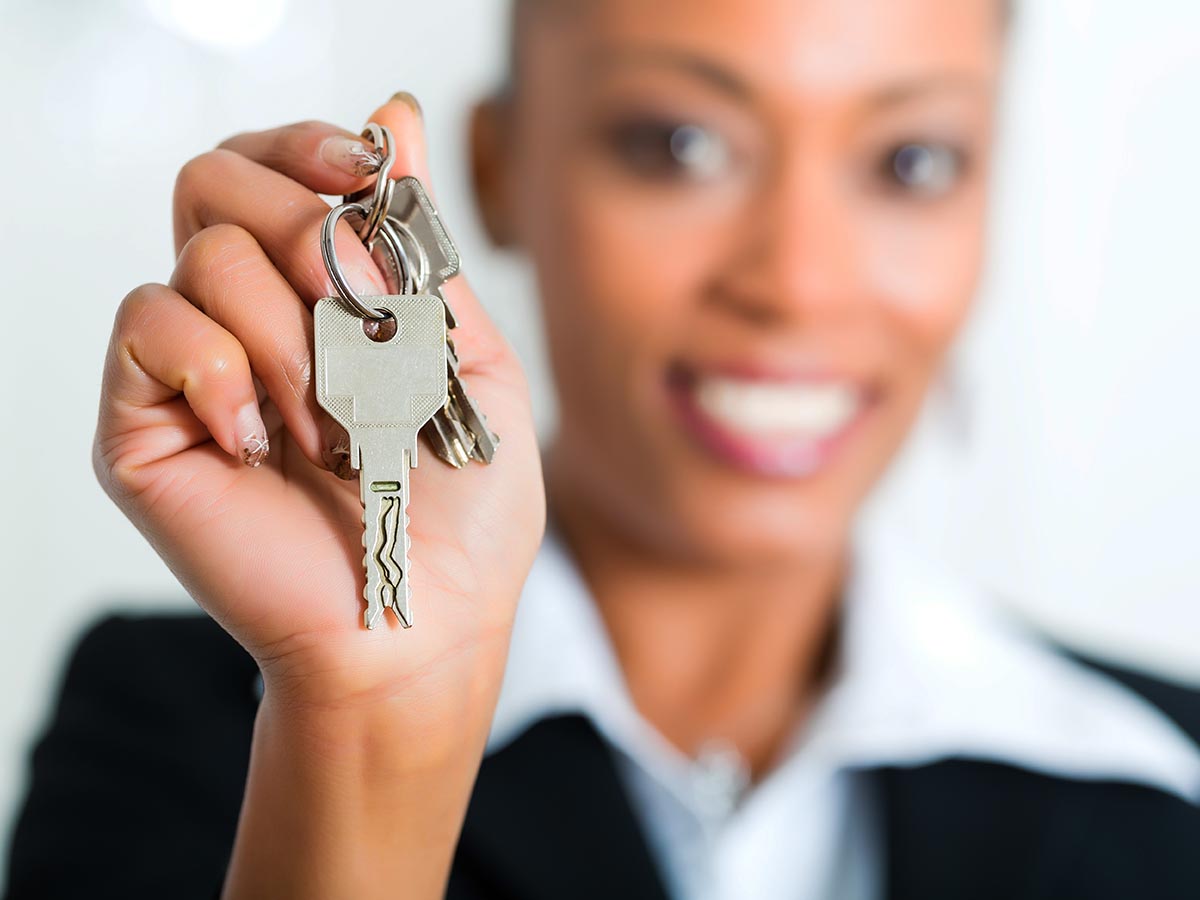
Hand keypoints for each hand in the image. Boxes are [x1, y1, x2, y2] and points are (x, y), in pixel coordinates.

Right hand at [93, 98, 544, 747]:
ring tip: (334, 427)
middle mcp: (245, 318)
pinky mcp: (142, 423)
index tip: (362, 170)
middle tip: (357, 323)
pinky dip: (223, 370)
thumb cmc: (457, 508)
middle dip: (303, 231)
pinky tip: (265, 441)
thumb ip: (422, 246)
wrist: (423, 620)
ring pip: (204, 256)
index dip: (308, 147)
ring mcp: (190, 370)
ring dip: (293, 337)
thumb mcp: (468, 358)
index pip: (273, 169)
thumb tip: (395, 115)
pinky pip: (149, 326)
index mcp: (320, 297)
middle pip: (217, 182)